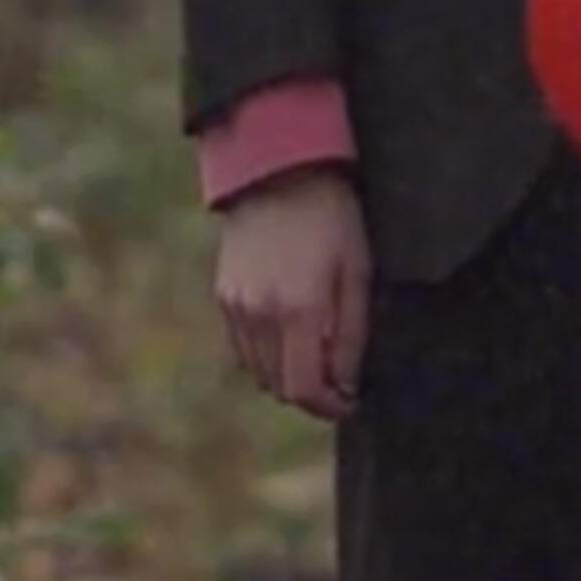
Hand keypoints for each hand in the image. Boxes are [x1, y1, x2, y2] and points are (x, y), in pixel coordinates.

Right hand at [215, 167, 371, 419]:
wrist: (280, 174)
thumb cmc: (332, 220)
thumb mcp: (357, 273)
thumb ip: (351, 335)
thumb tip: (345, 384)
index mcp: (299, 310)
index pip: (304, 389)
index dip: (329, 406)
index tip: (350, 401)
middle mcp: (260, 315)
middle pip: (279, 388)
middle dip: (311, 394)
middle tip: (337, 381)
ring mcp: (236, 307)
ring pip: (258, 373)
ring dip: (286, 377)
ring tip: (314, 358)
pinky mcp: (224, 296)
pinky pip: (241, 349)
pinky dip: (264, 357)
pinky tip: (287, 337)